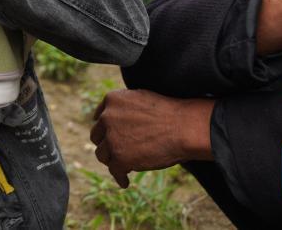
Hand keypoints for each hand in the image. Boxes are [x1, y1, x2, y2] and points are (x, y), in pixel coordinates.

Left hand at [90, 89, 214, 187]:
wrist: (184, 128)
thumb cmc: (170, 114)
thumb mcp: (140, 99)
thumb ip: (124, 108)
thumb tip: (116, 119)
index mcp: (112, 100)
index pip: (100, 117)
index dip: (105, 129)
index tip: (108, 136)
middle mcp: (107, 117)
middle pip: (97, 136)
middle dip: (106, 144)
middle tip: (116, 152)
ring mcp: (112, 138)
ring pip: (102, 154)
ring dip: (112, 160)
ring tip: (122, 166)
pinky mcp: (120, 158)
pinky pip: (114, 171)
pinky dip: (120, 177)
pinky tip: (125, 181)